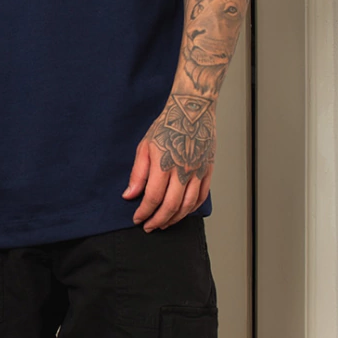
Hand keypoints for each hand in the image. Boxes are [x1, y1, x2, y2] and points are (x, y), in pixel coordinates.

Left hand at [122, 94, 214, 231]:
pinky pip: (201, 197)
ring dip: (174, 219)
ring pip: (187, 205)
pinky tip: (182, 213)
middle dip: (157, 220)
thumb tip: (129, 195)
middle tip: (148, 227)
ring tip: (163, 224)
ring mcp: (197, 172)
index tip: (137, 218)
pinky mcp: (207, 171)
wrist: (192, 111)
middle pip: (170, 206)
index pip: (152, 197)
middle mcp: (182, 171)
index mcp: (164, 164)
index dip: (144, 212)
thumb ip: (137, 174)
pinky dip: (191, 209)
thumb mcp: (145, 146)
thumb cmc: (166, 126)